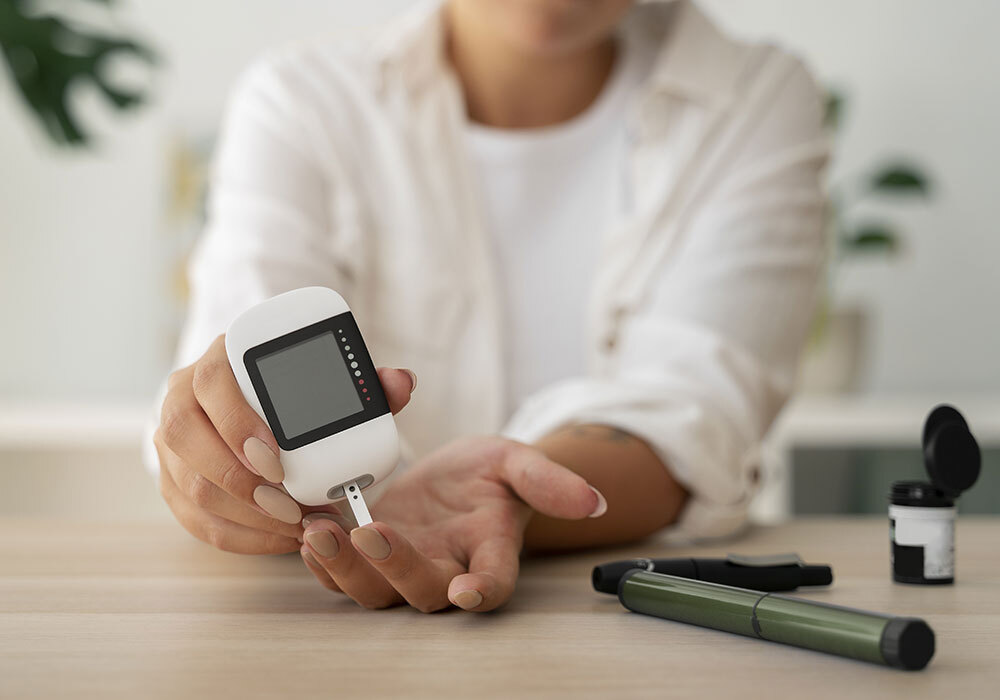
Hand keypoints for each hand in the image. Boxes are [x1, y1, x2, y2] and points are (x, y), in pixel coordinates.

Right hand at [154, 333, 415, 553]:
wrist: (256, 406)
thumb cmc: (296, 394)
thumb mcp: (330, 381)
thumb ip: (366, 383)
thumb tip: (400, 384)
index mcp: (220, 360)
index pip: (211, 383)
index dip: (238, 422)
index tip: (276, 458)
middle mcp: (182, 397)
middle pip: (186, 437)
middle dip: (240, 480)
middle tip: (290, 506)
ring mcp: (171, 443)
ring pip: (190, 485)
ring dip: (245, 514)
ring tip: (295, 525)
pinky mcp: (172, 482)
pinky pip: (195, 519)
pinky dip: (241, 536)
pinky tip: (280, 539)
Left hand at [299, 436, 606, 611]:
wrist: (456, 478)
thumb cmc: (491, 476)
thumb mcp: (518, 463)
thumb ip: (549, 481)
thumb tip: (592, 499)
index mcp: (490, 551)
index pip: (494, 582)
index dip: (482, 589)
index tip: (468, 589)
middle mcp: (447, 569)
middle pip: (423, 591)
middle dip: (395, 567)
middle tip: (371, 532)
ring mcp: (405, 566)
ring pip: (375, 591)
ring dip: (345, 567)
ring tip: (321, 531)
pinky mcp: (369, 556)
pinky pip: (342, 574)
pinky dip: (322, 559)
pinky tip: (307, 529)